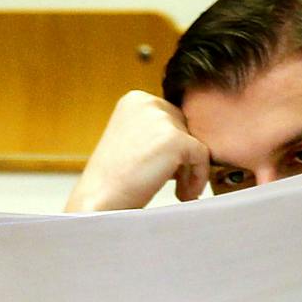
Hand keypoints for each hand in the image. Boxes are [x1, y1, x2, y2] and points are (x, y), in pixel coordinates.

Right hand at [66, 91, 210, 211]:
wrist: (98, 201)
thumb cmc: (111, 181)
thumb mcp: (129, 144)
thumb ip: (154, 135)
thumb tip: (189, 143)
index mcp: (134, 100)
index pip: (170, 117)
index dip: (172, 147)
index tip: (167, 172)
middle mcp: (147, 102)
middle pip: (184, 127)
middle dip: (182, 157)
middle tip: (174, 185)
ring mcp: (161, 120)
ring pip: (194, 142)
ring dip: (189, 169)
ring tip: (179, 192)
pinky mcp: (175, 140)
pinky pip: (202, 155)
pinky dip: (199, 176)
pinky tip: (184, 194)